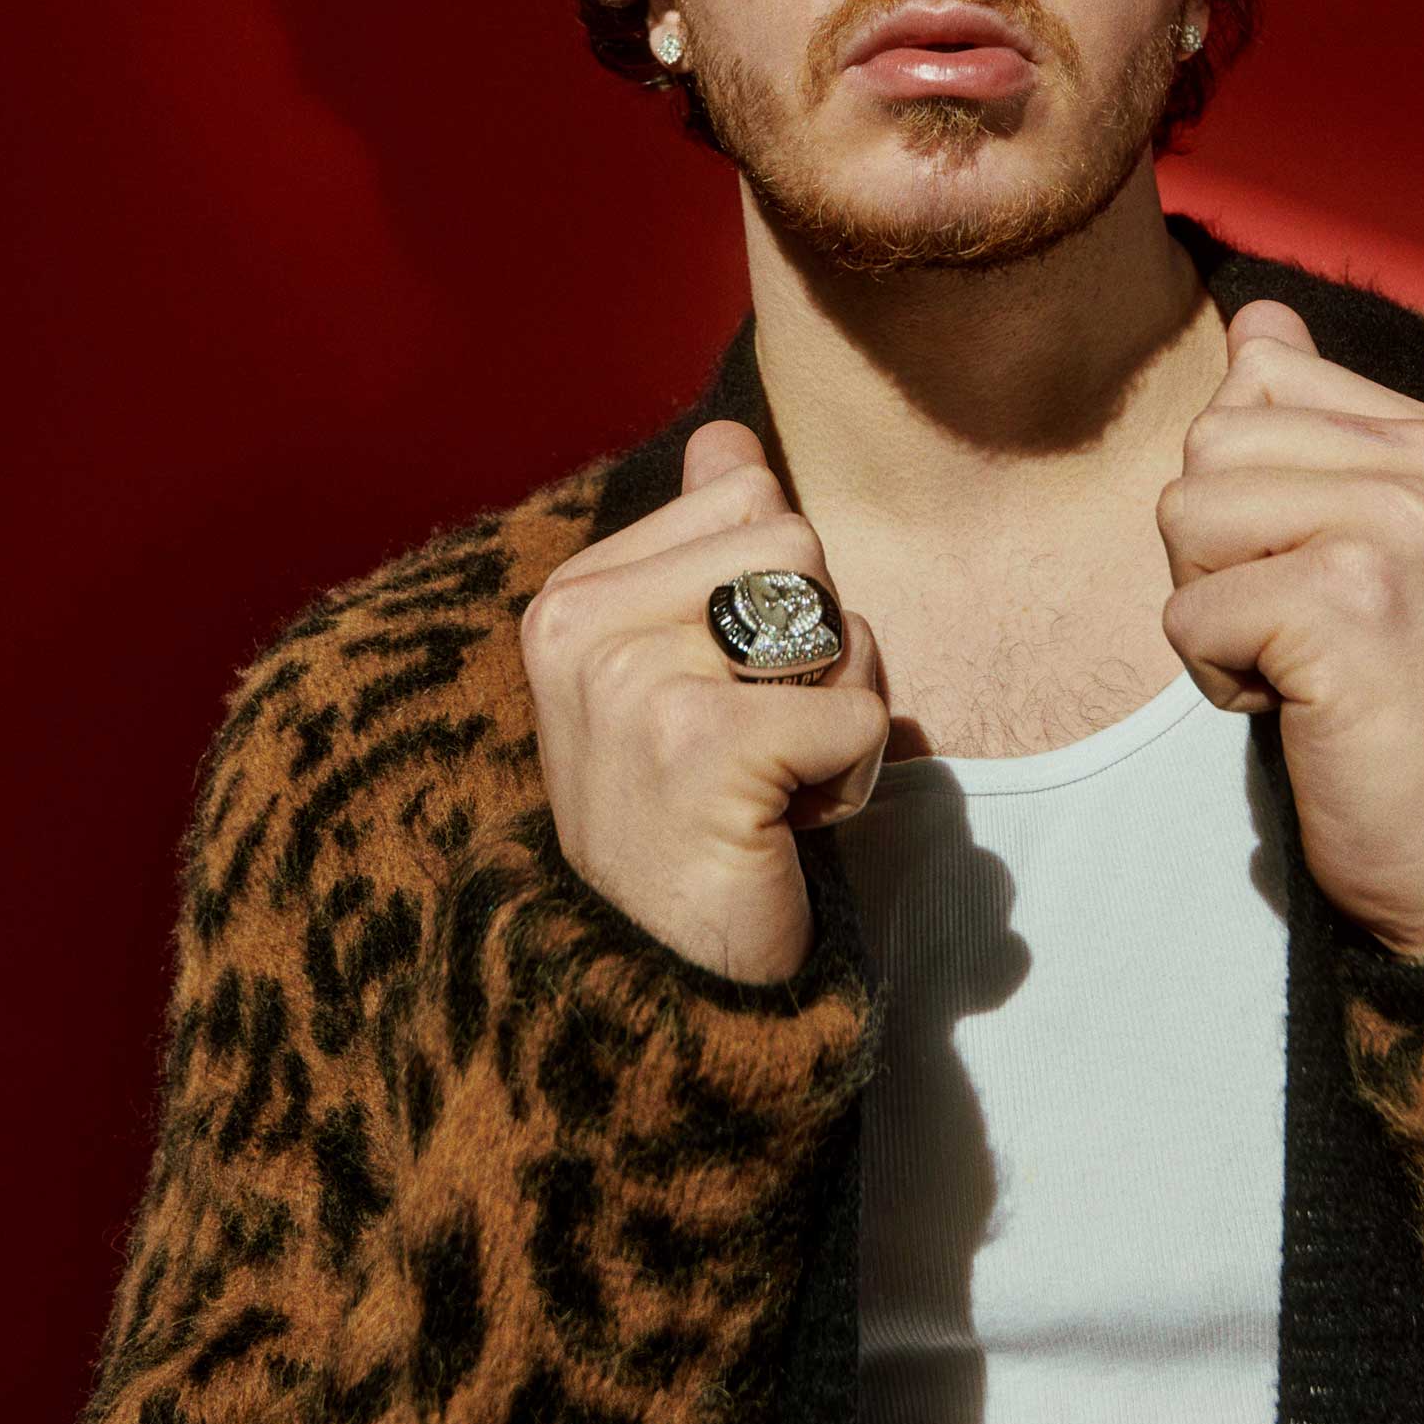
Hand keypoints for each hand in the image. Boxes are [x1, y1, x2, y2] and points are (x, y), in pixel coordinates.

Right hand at [519, 422, 888, 984]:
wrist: (663, 987)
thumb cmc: (693, 820)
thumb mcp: (684, 668)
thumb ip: (704, 545)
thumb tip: (730, 436)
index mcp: (571, 596)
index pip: (749, 496)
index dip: (776, 599)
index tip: (725, 694)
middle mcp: (581, 627)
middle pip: (796, 544)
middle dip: (815, 649)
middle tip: (757, 746)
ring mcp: (631, 684)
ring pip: (831, 621)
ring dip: (836, 711)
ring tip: (770, 783)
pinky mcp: (698, 745)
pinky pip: (853, 714)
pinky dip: (848, 781)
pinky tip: (784, 831)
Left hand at [1157, 300, 1423, 956]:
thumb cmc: (1409, 710)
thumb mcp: (1380, 547)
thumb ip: (1318, 430)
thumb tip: (1256, 317)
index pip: (1258, 378)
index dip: (1248, 492)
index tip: (1321, 573)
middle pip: (1208, 446)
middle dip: (1219, 555)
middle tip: (1307, 634)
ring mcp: (1402, 529)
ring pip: (1186, 518)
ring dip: (1215, 615)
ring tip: (1304, 668)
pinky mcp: (1351, 605)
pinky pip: (1189, 613)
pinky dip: (1220, 679)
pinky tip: (1301, 711)